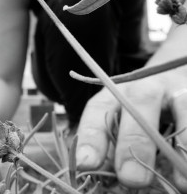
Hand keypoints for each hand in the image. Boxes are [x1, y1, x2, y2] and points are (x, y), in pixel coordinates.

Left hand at [76, 68, 186, 190]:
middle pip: (137, 105)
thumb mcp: (121, 122)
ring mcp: (173, 89)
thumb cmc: (139, 112)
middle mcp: (142, 87)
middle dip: (134, 143)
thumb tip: (113, 179)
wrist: (171, 81)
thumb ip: (114, 146)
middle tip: (131, 178)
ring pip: (180, 106)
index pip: (97, 110)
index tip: (86, 163)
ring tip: (181, 182)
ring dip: (181, 147)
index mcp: (114, 95)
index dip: (91, 137)